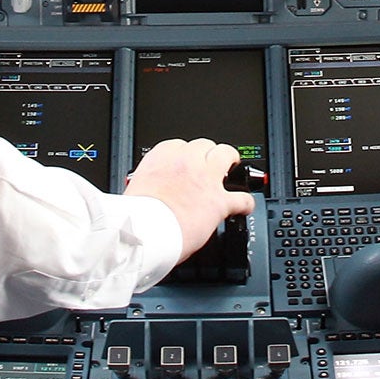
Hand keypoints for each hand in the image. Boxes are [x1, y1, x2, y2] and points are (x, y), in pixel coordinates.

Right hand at [124, 137, 256, 256]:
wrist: (142, 233)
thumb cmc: (134, 217)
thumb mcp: (135, 189)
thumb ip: (149, 184)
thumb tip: (149, 192)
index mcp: (161, 157)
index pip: (178, 145)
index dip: (185, 156)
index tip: (185, 163)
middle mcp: (185, 162)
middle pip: (204, 145)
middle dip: (207, 154)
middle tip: (209, 164)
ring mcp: (205, 179)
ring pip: (226, 155)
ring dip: (230, 161)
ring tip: (232, 168)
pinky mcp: (218, 202)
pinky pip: (241, 198)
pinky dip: (245, 202)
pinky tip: (244, 206)